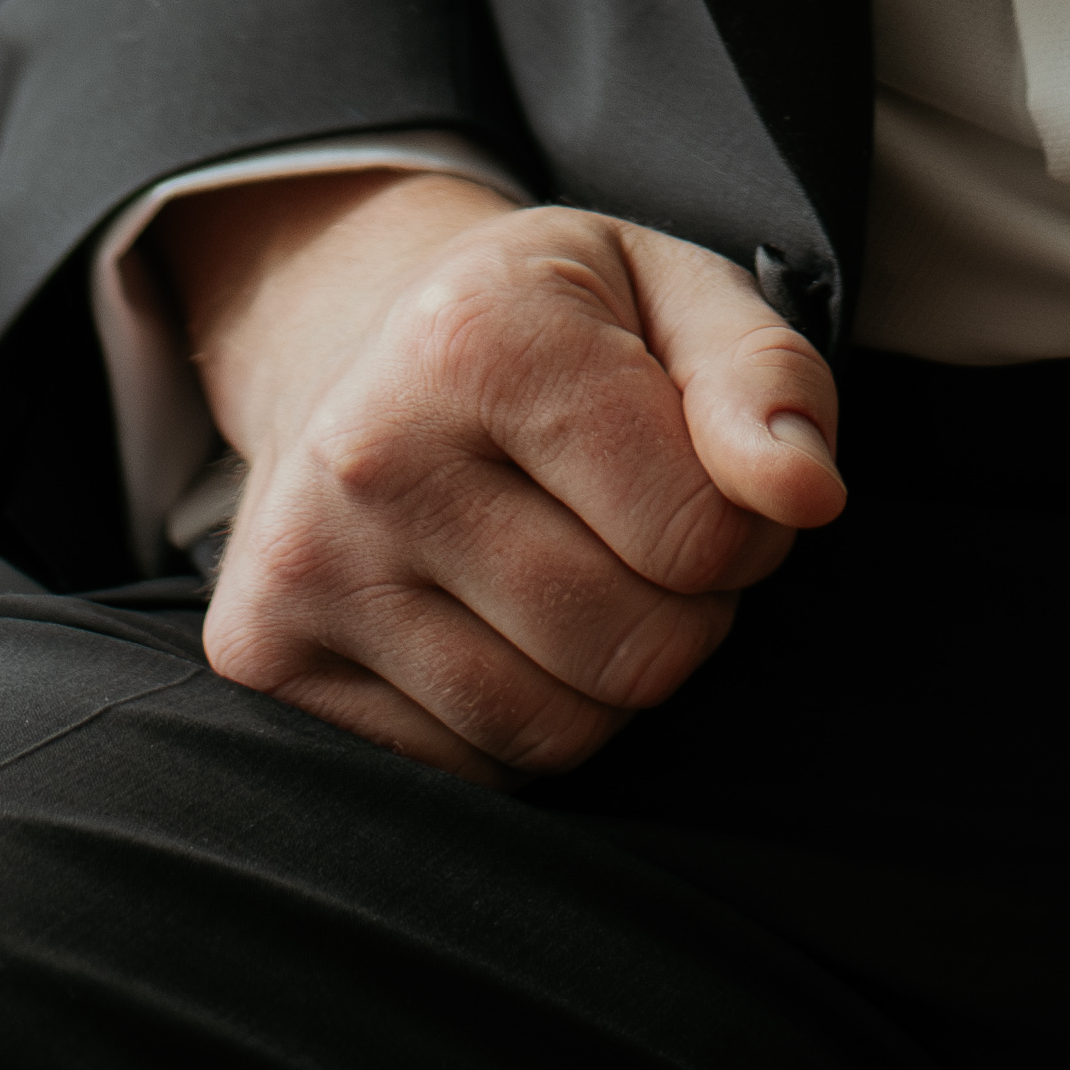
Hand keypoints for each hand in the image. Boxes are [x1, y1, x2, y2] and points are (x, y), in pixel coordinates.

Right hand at [176, 166, 841, 782]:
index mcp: (479, 335)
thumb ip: (767, 380)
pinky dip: (513, 723)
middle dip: (680, 613)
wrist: (350, 343)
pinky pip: (471, 772)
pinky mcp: (263, 657)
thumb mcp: (674, 297)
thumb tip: (806, 493)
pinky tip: (482, 622)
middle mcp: (369, 451)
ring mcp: (303, 564)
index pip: (703, 534)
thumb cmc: (547, 330)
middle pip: (638, 650)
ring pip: (558, 731)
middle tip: (632, 538)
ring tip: (563, 574)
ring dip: (603, 680)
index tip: (692, 475)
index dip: (743, 526)